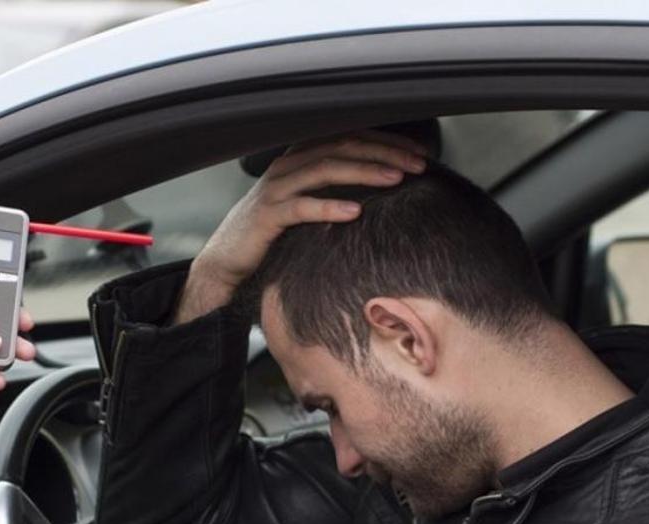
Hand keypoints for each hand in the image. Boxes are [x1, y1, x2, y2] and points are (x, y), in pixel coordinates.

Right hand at [175, 131, 427, 323]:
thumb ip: (336, 189)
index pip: (349, 137)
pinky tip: (355, 212)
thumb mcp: (308, 204)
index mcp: (300, 158)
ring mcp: (275, 189)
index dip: (387, 141)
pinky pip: (301, 207)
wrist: (227, 261)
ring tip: (396, 179)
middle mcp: (287, 166)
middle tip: (419, 164)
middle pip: (341, 147)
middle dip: (384, 152)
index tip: (421, 154)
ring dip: (364, 172)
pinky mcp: (266, 216)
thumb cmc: (274, 234)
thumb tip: (383, 187)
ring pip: (325, 169)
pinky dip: (329, 206)